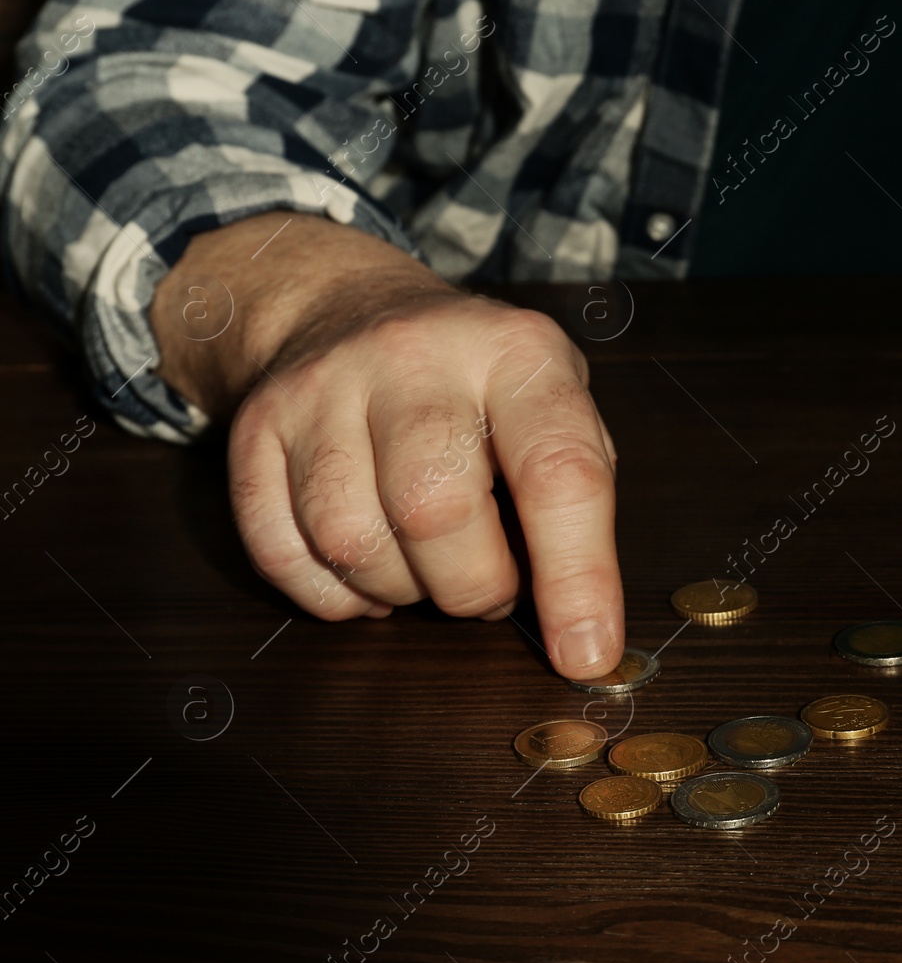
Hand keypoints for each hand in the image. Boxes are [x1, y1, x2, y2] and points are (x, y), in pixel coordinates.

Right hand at [152, 214, 623, 677]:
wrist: (348, 309)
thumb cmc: (478, 387)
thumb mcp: (554, 406)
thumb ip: (575, 502)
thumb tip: (581, 626)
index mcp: (516, 353)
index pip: (557, 472)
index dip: (577, 576)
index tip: (586, 653)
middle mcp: (415, 357)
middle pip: (435, 511)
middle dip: (472, 587)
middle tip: (489, 585)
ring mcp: (323, 388)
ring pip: (350, 540)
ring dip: (400, 591)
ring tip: (425, 566)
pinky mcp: (255, 429)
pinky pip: (282, 554)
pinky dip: (333, 596)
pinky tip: (367, 572)